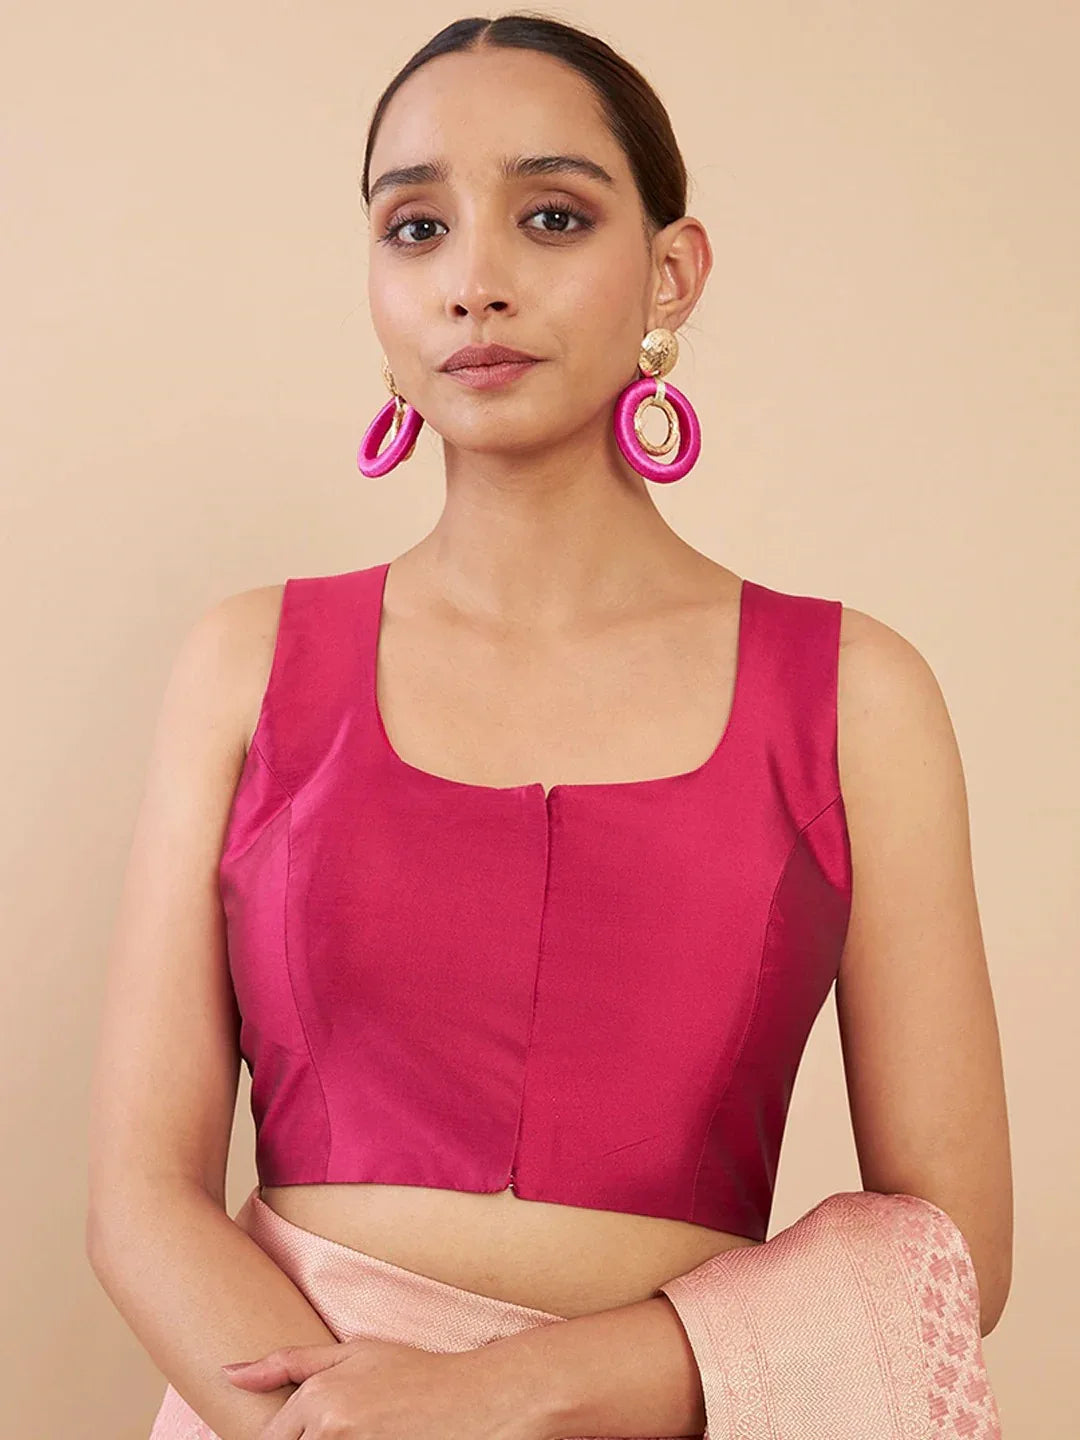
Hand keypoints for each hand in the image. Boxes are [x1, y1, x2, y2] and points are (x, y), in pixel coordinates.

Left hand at [221, 1334, 551, 1439]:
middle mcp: (331, 1430)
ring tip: (362, 1429)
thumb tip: (227, 1373)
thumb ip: (288, 1363)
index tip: (308, 1431)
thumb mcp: (352, 1355)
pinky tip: (374, 1438)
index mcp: (319, 1400)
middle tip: (347, 1427)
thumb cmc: (414, 1373)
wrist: (475, 1399)